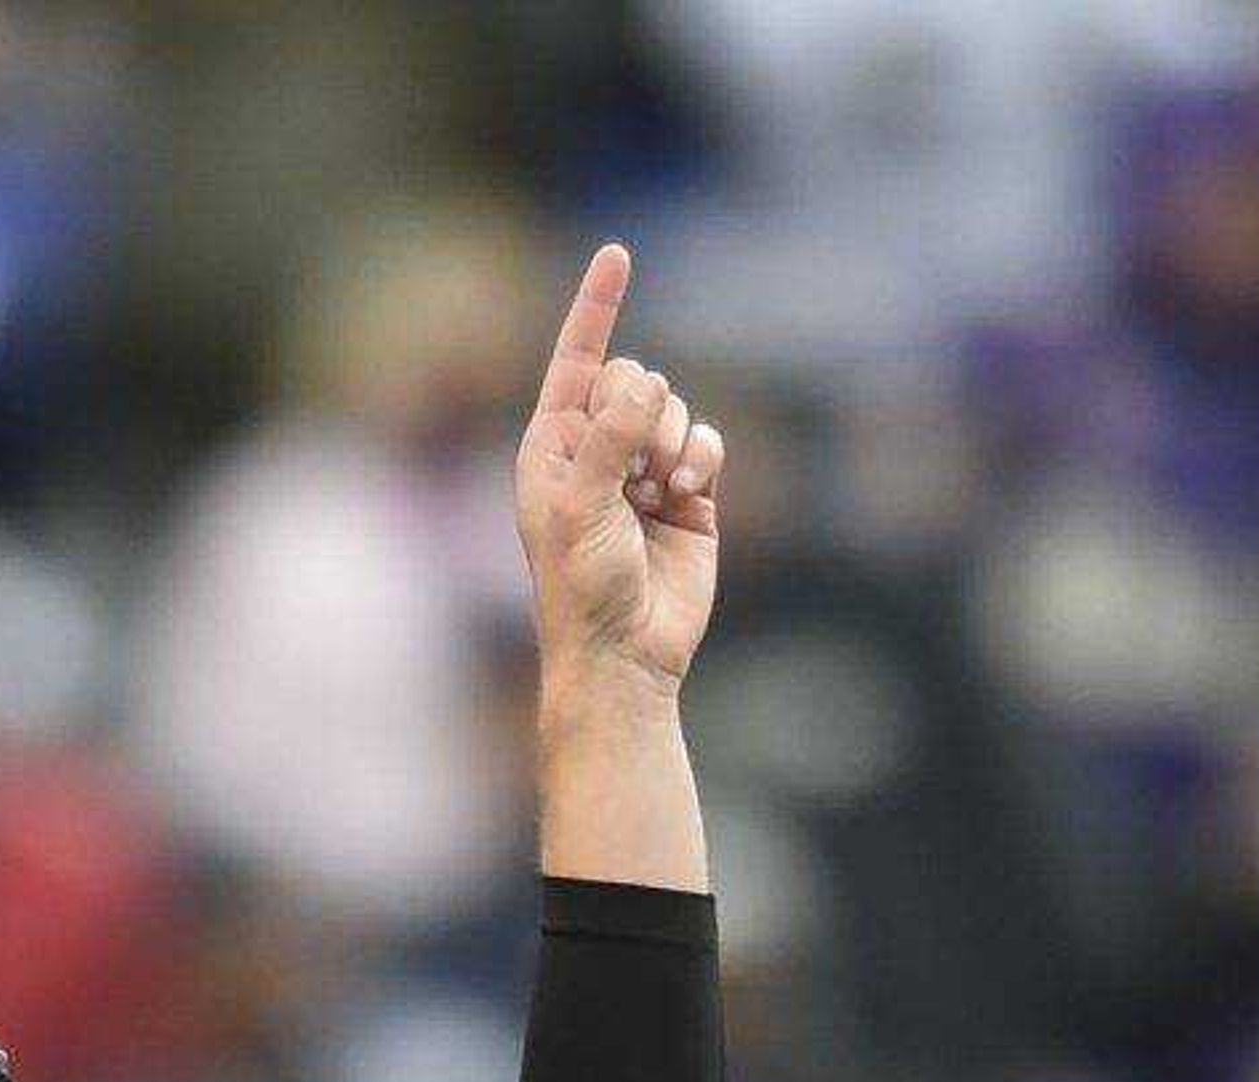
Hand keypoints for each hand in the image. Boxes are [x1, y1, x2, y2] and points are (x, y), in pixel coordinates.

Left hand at [514, 244, 724, 695]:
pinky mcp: (689, 493)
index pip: (574, 360)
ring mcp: (643, 469)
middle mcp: (596, 450)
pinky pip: (707, 440)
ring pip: (674, 406)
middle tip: (632, 471)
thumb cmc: (581, 583)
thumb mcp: (578, 503)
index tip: (618, 252)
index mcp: (551, 446)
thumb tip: (649, 380)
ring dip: (672, 441)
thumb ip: (609, 434)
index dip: (596, 307)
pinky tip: (686, 496)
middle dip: (640, 412)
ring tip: (658, 494)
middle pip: (633, 377)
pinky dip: (703, 459)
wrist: (623, 652)